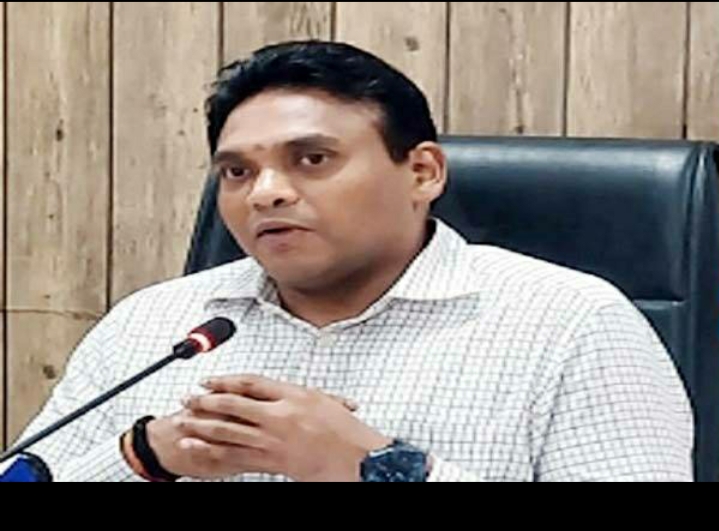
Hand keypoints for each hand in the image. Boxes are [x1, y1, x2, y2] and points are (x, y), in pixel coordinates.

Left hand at [172, 375, 391, 481]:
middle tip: (187, 398)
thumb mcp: (322, 400)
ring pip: (228, 430)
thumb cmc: (345, 431)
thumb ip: (296, 393)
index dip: (226, 380)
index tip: (209, 380)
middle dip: (206, 401)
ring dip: (201, 425)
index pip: (250, 382)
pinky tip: (196, 448)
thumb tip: (273, 390)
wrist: (357, 459)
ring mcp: (273, 440)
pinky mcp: (271, 461)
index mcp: (292, 395)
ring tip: (183, 422)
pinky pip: (234, 456)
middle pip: (233, 404)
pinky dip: (212, 451)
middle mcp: (279, 415)